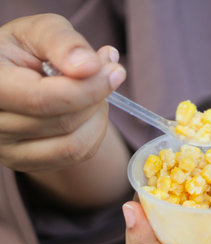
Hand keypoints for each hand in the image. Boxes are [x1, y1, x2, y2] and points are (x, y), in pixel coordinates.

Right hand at [0, 14, 125, 171]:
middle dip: (97, 97)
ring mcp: (9, 150)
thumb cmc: (29, 49)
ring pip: (73, 146)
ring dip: (98, 117)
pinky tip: (89, 110)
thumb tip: (90, 67)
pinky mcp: (29, 163)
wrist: (18, 74)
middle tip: (107, 73)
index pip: (42, 100)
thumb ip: (63, 42)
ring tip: (95, 91)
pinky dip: (95, 132)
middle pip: (63, 123)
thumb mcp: (41, 31)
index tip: (116, 71)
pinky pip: (77, 156)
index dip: (87, 88)